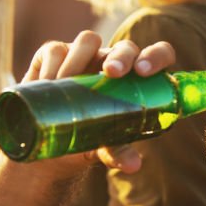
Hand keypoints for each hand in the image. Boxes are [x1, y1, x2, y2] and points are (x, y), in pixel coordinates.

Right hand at [22, 31, 174, 173]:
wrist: (47, 143)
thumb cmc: (87, 140)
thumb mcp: (103, 148)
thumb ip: (118, 153)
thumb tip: (135, 165)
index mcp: (136, 79)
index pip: (158, 55)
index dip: (156, 56)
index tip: (143, 71)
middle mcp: (113, 62)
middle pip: (125, 46)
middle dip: (121, 56)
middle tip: (110, 73)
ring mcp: (85, 55)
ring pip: (89, 40)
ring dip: (80, 58)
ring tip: (67, 81)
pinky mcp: (55, 54)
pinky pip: (56, 49)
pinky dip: (52, 65)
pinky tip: (47, 82)